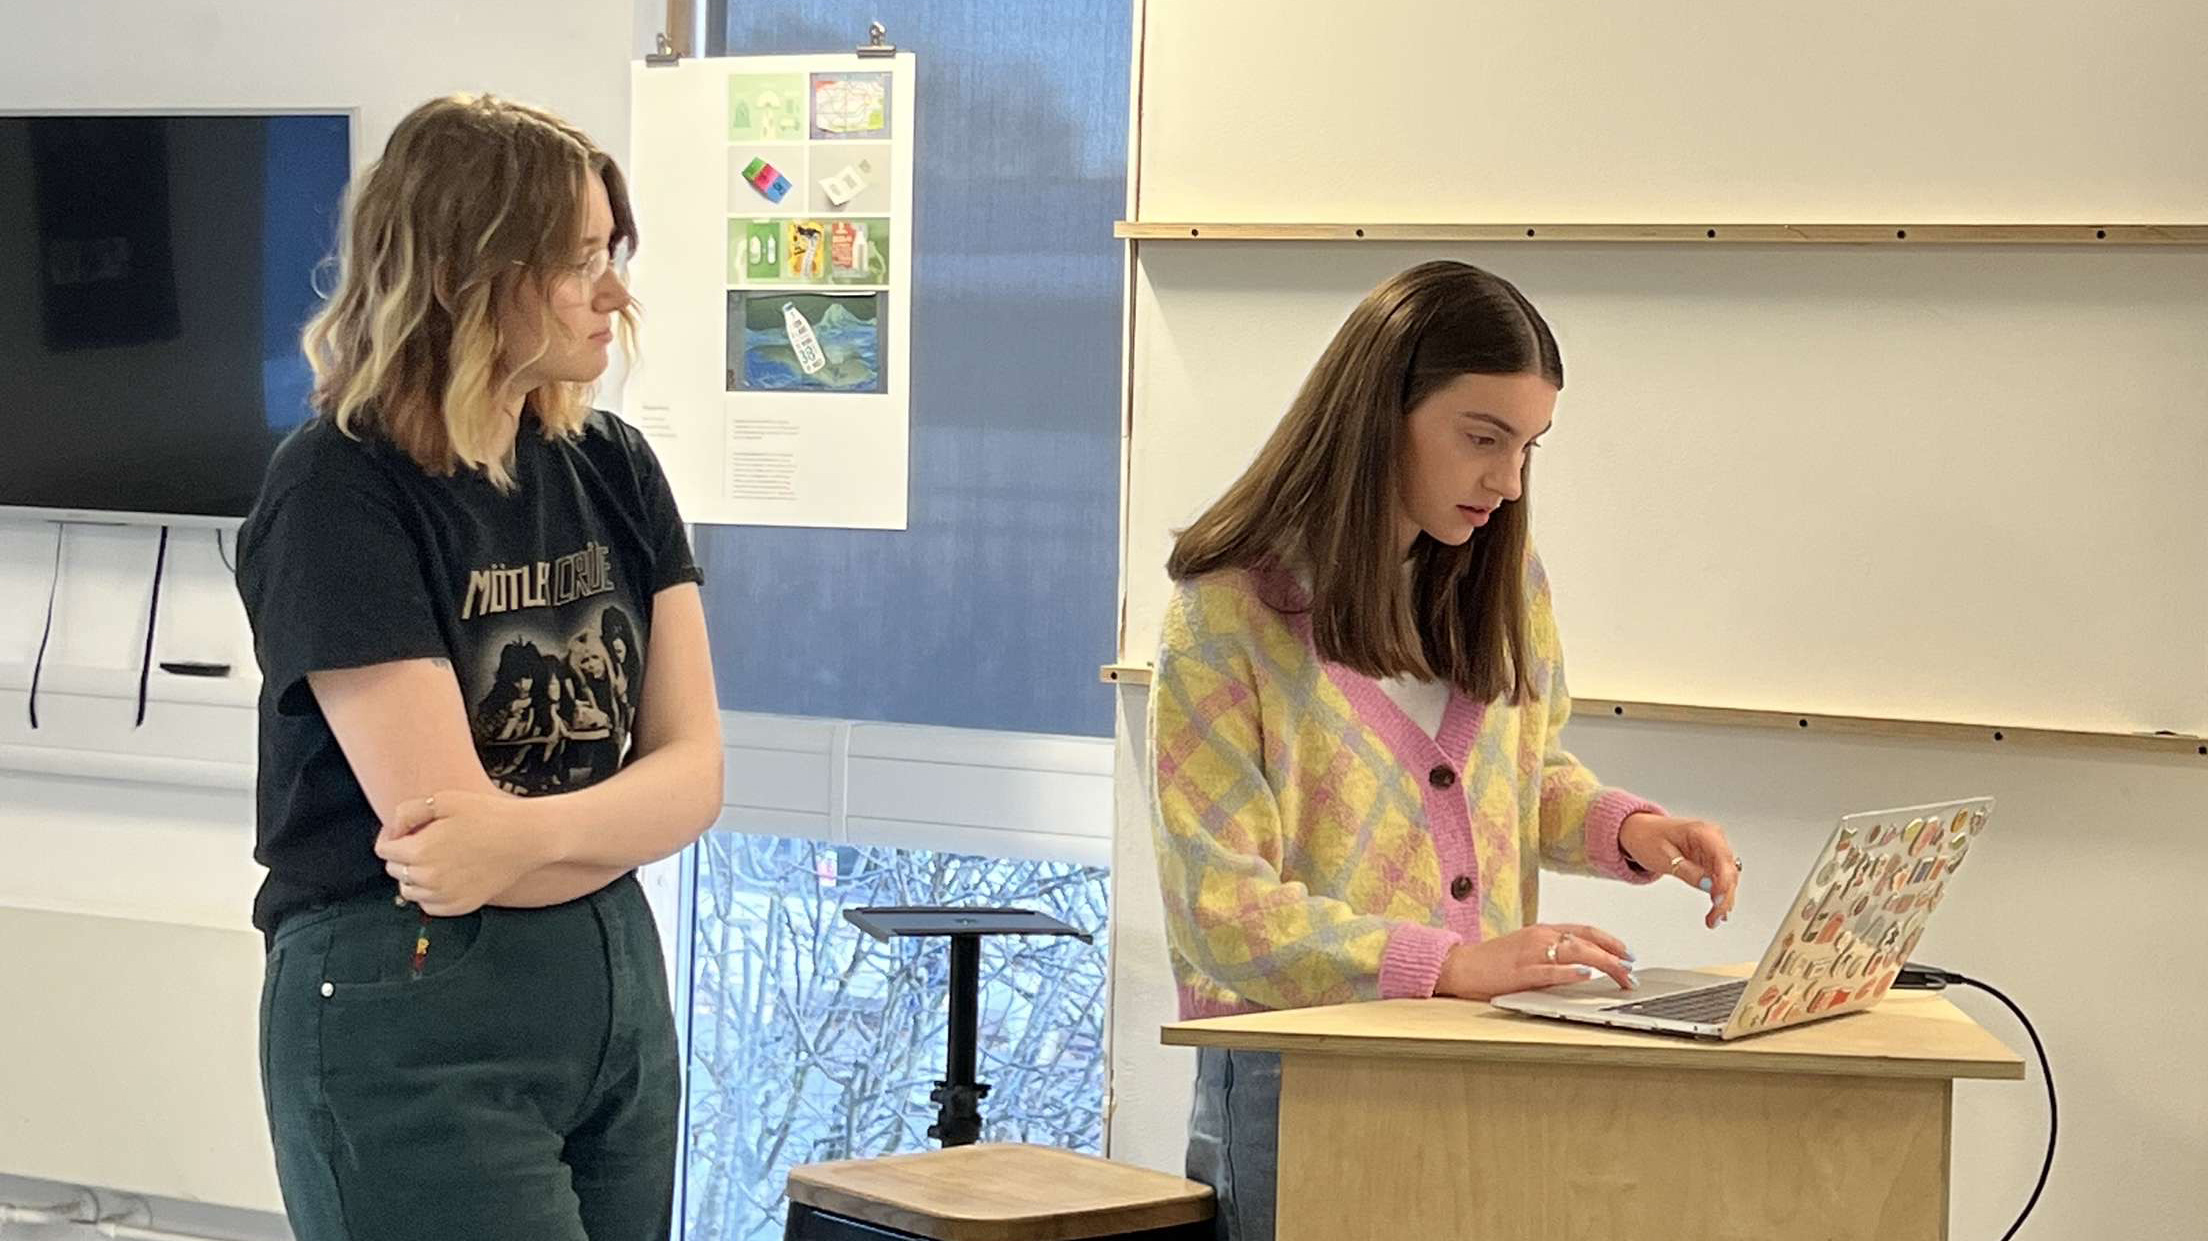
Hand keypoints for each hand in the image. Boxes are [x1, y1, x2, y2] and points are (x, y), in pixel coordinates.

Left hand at [374, 790, 555, 916]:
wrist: (527, 838)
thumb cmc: (489, 815)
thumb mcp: (445, 799)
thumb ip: (408, 812)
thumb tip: (393, 830)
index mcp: (420, 851)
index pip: (383, 850)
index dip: (392, 836)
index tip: (407, 830)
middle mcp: (428, 878)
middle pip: (394, 870)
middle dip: (403, 854)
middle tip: (428, 840)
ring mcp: (444, 896)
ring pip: (408, 890)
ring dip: (414, 875)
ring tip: (437, 858)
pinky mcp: (460, 906)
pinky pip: (428, 905)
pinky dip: (430, 893)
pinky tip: (446, 875)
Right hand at [1435, 923, 1636, 1000]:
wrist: (1460, 966)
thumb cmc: (1492, 961)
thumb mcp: (1526, 950)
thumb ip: (1552, 954)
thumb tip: (1582, 967)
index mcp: (1541, 931)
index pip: (1585, 930)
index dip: (1611, 940)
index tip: (1628, 954)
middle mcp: (1539, 937)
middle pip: (1586, 941)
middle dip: (1614, 956)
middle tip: (1631, 971)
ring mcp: (1530, 953)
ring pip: (1575, 952)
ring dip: (1603, 963)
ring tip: (1621, 974)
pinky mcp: (1520, 972)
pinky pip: (1550, 970)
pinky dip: (1571, 972)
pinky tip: (1586, 975)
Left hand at [1620, 812, 1741, 928]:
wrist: (1640, 832)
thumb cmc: (1648, 838)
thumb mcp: (1663, 857)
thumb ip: (1688, 871)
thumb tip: (1709, 886)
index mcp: (1703, 832)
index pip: (1722, 858)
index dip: (1724, 881)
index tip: (1719, 900)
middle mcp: (1714, 840)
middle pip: (1728, 871)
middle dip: (1725, 897)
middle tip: (1715, 917)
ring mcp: (1714, 851)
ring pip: (1728, 879)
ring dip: (1723, 900)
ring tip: (1714, 918)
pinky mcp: (1710, 862)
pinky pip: (1720, 880)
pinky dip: (1719, 896)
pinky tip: (1717, 911)